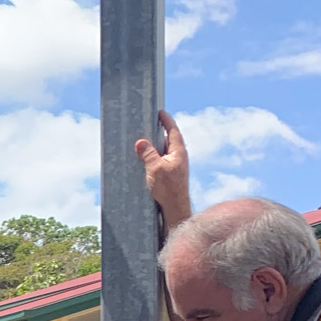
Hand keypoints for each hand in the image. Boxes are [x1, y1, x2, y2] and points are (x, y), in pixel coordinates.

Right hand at [133, 109, 192, 228]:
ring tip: (144, 142)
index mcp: (178, 151)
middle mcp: (179, 156)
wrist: (176, 208)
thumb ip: (148, 154)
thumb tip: (140, 142)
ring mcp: (176, 165)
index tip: (160, 112)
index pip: (173, 130)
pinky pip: (162, 160)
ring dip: (156, 146)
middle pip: (169, 139)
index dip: (166, 120)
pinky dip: (155, 157)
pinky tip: (146, 161)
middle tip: (148, 124)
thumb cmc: (168, 189)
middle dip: (159, 132)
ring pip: (165, 151)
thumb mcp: (155, 169)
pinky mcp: (171, 174)